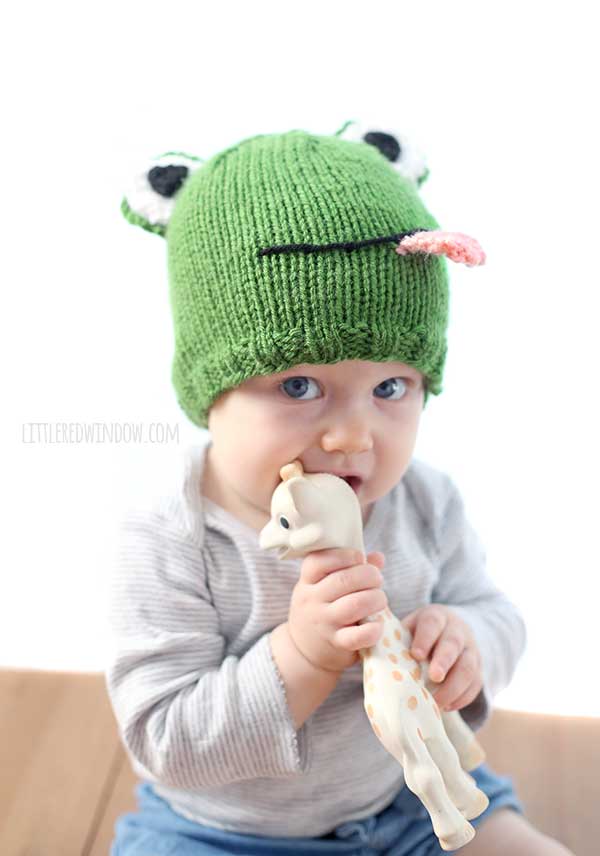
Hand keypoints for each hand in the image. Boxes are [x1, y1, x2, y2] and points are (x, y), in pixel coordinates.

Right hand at [287, 548, 386, 672]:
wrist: (303, 650)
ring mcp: (324, 623)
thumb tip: (378, 557)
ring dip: (375, 598)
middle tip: (378, 579)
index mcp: (307, 581)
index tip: (359, 557)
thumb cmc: (322, 608)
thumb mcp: (324, 586)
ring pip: (354, 605)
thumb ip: (350, 569)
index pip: (319, 561)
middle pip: (343, 580)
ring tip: (380, 599)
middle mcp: (312, 600)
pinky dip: (373, 629)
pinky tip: (379, 624)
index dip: (344, 555)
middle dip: (369, 575)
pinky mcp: (336, 643)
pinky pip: (358, 636)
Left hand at [401, 604, 482, 711]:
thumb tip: (363, 649)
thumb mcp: (407, 629)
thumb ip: (392, 639)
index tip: (415, 654)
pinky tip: (447, 706)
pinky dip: (463, 697)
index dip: (425, 637)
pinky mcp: (479, 670)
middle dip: (444, 660)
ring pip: (469, 666)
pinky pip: (476, 684)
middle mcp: (457, 630)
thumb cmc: (418, 636)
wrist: (447, 634)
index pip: (432, 622)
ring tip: (437, 702)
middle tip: (433, 677)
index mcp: (435, 616)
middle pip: (453, 643)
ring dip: (454, 686)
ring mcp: (471, 650)